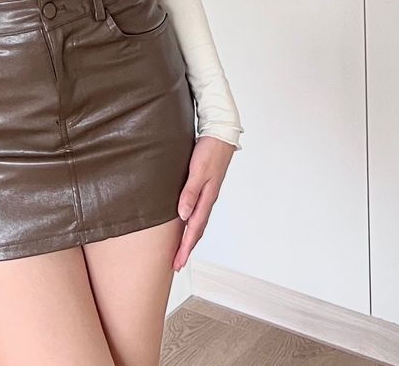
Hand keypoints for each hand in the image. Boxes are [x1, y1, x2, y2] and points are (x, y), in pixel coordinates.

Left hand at [171, 136, 235, 271]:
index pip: (194, 229)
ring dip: (189, 236)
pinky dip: (191, 221)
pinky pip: (197, 209)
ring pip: (198, 221)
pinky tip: (185, 221)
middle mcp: (207, 199)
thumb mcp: (198, 170)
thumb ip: (190, 192)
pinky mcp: (205, 185)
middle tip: (176, 264)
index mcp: (206, 198)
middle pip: (197, 229)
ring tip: (180, 248)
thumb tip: (183, 216)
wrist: (221, 133)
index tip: (177, 263)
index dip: (185, 247)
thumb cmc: (210, 150)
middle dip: (186, 248)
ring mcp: (207, 193)